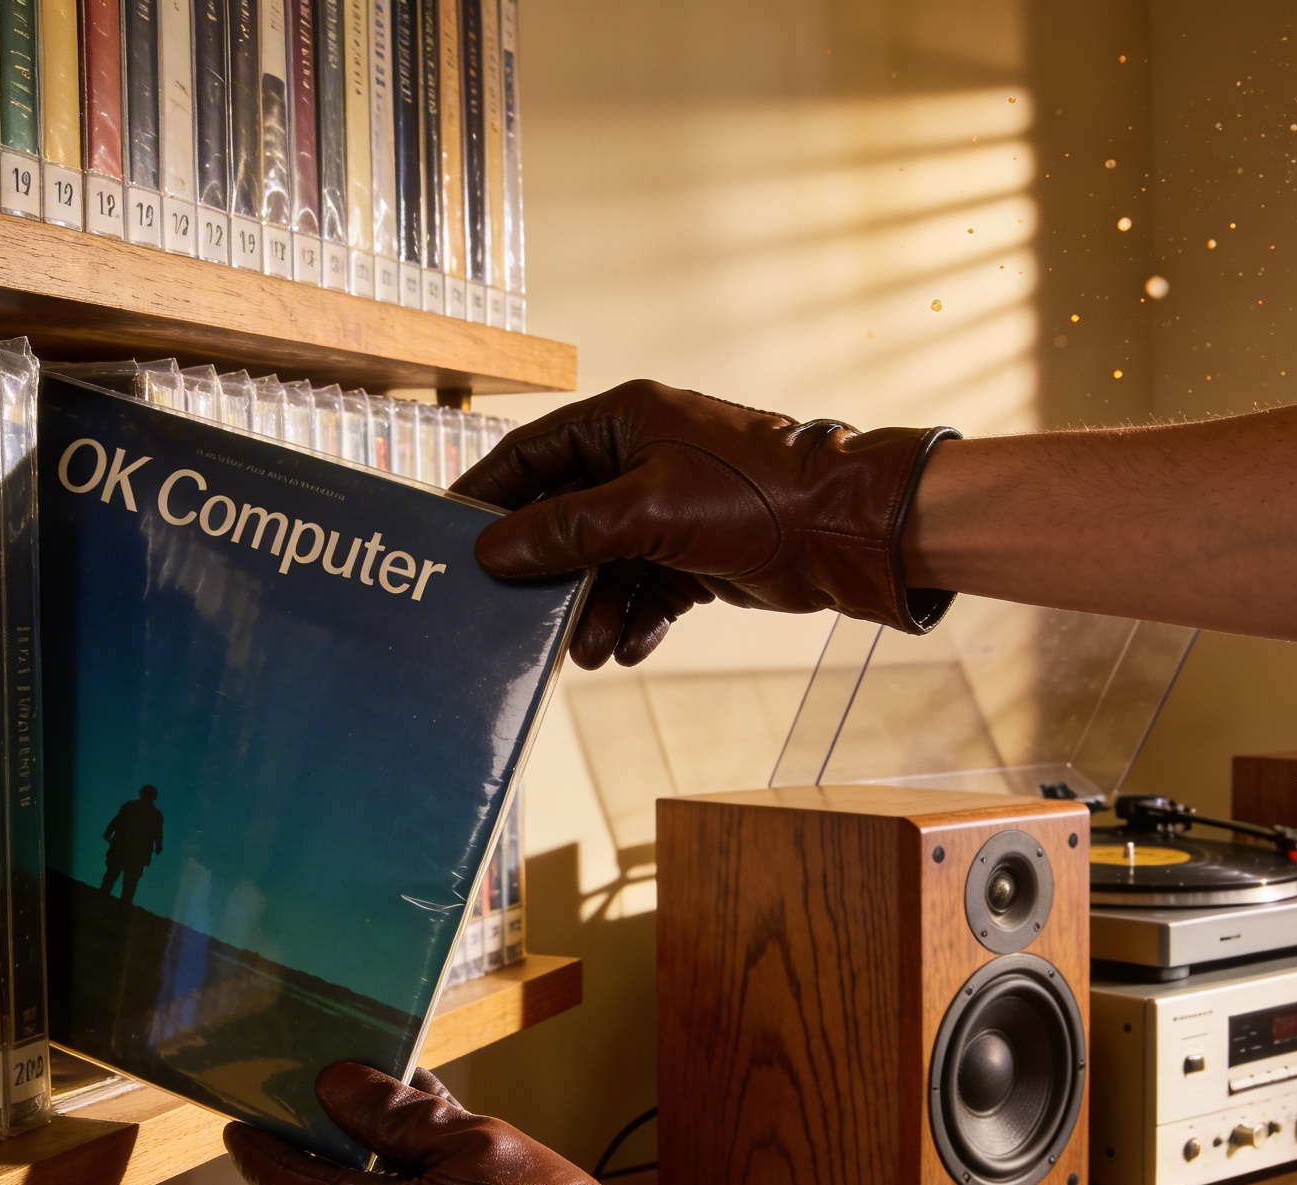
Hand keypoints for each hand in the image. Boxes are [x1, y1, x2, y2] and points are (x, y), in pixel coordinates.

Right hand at [452, 380, 959, 666]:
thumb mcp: (646, 510)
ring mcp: (670, 507)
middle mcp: (641, 459)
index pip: (531, 455)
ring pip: (604, 563)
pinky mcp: (697, 552)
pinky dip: (635, 619)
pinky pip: (645, 589)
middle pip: (564, 518)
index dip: (487, 496)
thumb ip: (565, 530)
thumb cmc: (755, 497)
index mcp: (624, 422)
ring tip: (587, 650)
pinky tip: (631, 646)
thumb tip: (494, 551)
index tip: (451, 537)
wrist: (846, 532)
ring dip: (593, 609)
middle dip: (547, 574)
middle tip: (516, 619)